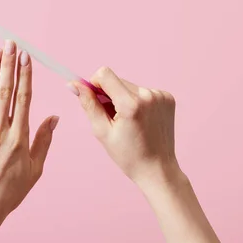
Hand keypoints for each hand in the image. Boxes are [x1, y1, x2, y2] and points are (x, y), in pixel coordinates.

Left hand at [0, 40, 58, 226]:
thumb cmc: (9, 191)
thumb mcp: (35, 169)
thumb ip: (44, 140)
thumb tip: (54, 116)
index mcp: (19, 138)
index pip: (23, 98)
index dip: (25, 75)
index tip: (26, 56)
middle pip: (5, 91)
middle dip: (8, 64)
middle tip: (10, 43)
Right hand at [68, 67, 180, 186]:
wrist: (157, 168)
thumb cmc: (128, 155)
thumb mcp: (102, 131)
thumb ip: (88, 104)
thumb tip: (74, 84)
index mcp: (130, 104)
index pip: (104, 74)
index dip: (94, 84)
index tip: (95, 99)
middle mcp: (148, 95)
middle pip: (117, 80)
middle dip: (109, 95)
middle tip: (113, 118)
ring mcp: (160, 96)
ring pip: (130, 86)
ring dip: (124, 98)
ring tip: (129, 122)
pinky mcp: (168, 98)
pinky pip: (144, 91)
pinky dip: (138, 101)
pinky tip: (141, 120)